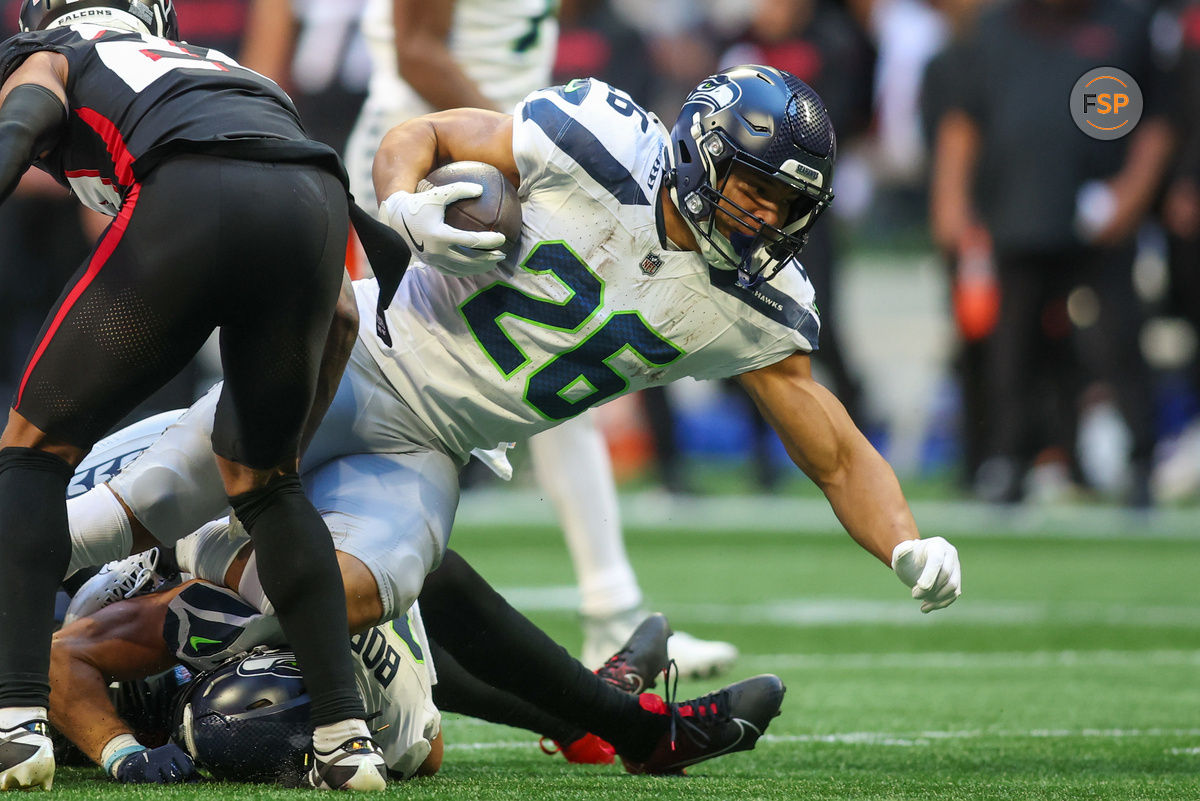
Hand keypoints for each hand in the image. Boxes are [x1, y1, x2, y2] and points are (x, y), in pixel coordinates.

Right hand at [113, 743, 195, 783]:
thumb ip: (185, 769)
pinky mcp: (148, 772)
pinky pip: (158, 784)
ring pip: (168, 781)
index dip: (184, 776)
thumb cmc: (159, 763)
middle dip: (173, 780)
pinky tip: (152, 778)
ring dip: (165, 782)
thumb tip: (200, 782)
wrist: (134, 763)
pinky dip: (156, 785)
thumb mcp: (171, 761)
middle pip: (178, 776)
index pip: (188, 769)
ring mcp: (156, 762)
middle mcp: (165, 753)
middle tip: (165, 776)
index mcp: (173, 749)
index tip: (178, 775)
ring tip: (159, 776)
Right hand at [379, 183, 506, 275]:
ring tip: (493, 262)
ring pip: (461, 269)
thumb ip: (459, 189)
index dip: (489, 241)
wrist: (395, 218)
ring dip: (479, 267)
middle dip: (488, 259)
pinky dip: (465, 270)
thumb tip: (481, 189)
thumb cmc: (419, 202)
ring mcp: (433, 260)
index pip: (471, 241)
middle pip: (469, 260)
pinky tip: (476, 266)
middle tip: (502, 254)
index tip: (502, 237)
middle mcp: (436, 251)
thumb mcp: (438, 194)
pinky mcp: (430, 264)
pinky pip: (451, 271)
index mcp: (440, 235)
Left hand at [891, 537, 960, 612]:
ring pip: (953, 586)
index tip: (920, 587)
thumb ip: (901, 551)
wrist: (913, 564)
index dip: (930, 575)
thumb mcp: (900, 554)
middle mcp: (950, 554)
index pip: (937, 561)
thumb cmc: (906, 558)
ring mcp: (956, 568)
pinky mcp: (956, 580)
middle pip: (946, 575)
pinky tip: (925, 607)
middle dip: (929, 588)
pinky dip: (941, 603)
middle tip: (914, 594)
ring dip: (936, 598)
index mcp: (937, 545)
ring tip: (919, 600)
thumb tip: (908, 548)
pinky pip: (954, 594)